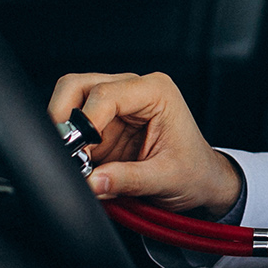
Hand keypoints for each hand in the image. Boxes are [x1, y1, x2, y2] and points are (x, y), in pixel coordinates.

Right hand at [48, 71, 239, 214]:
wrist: (202, 181)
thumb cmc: (194, 171)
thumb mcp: (166, 178)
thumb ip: (127, 179)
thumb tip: (91, 181)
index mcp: (155, 92)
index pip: (105, 93)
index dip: (85, 122)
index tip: (77, 151)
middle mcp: (133, 89)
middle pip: (78, 86)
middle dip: (64, 118)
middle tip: (67, 151)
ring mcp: (116, 105)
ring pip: (69, 101)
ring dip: (65, 131)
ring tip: (78, 161)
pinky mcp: (104, 124)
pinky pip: (74, 126)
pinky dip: (70, 145)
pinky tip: (84, 165)